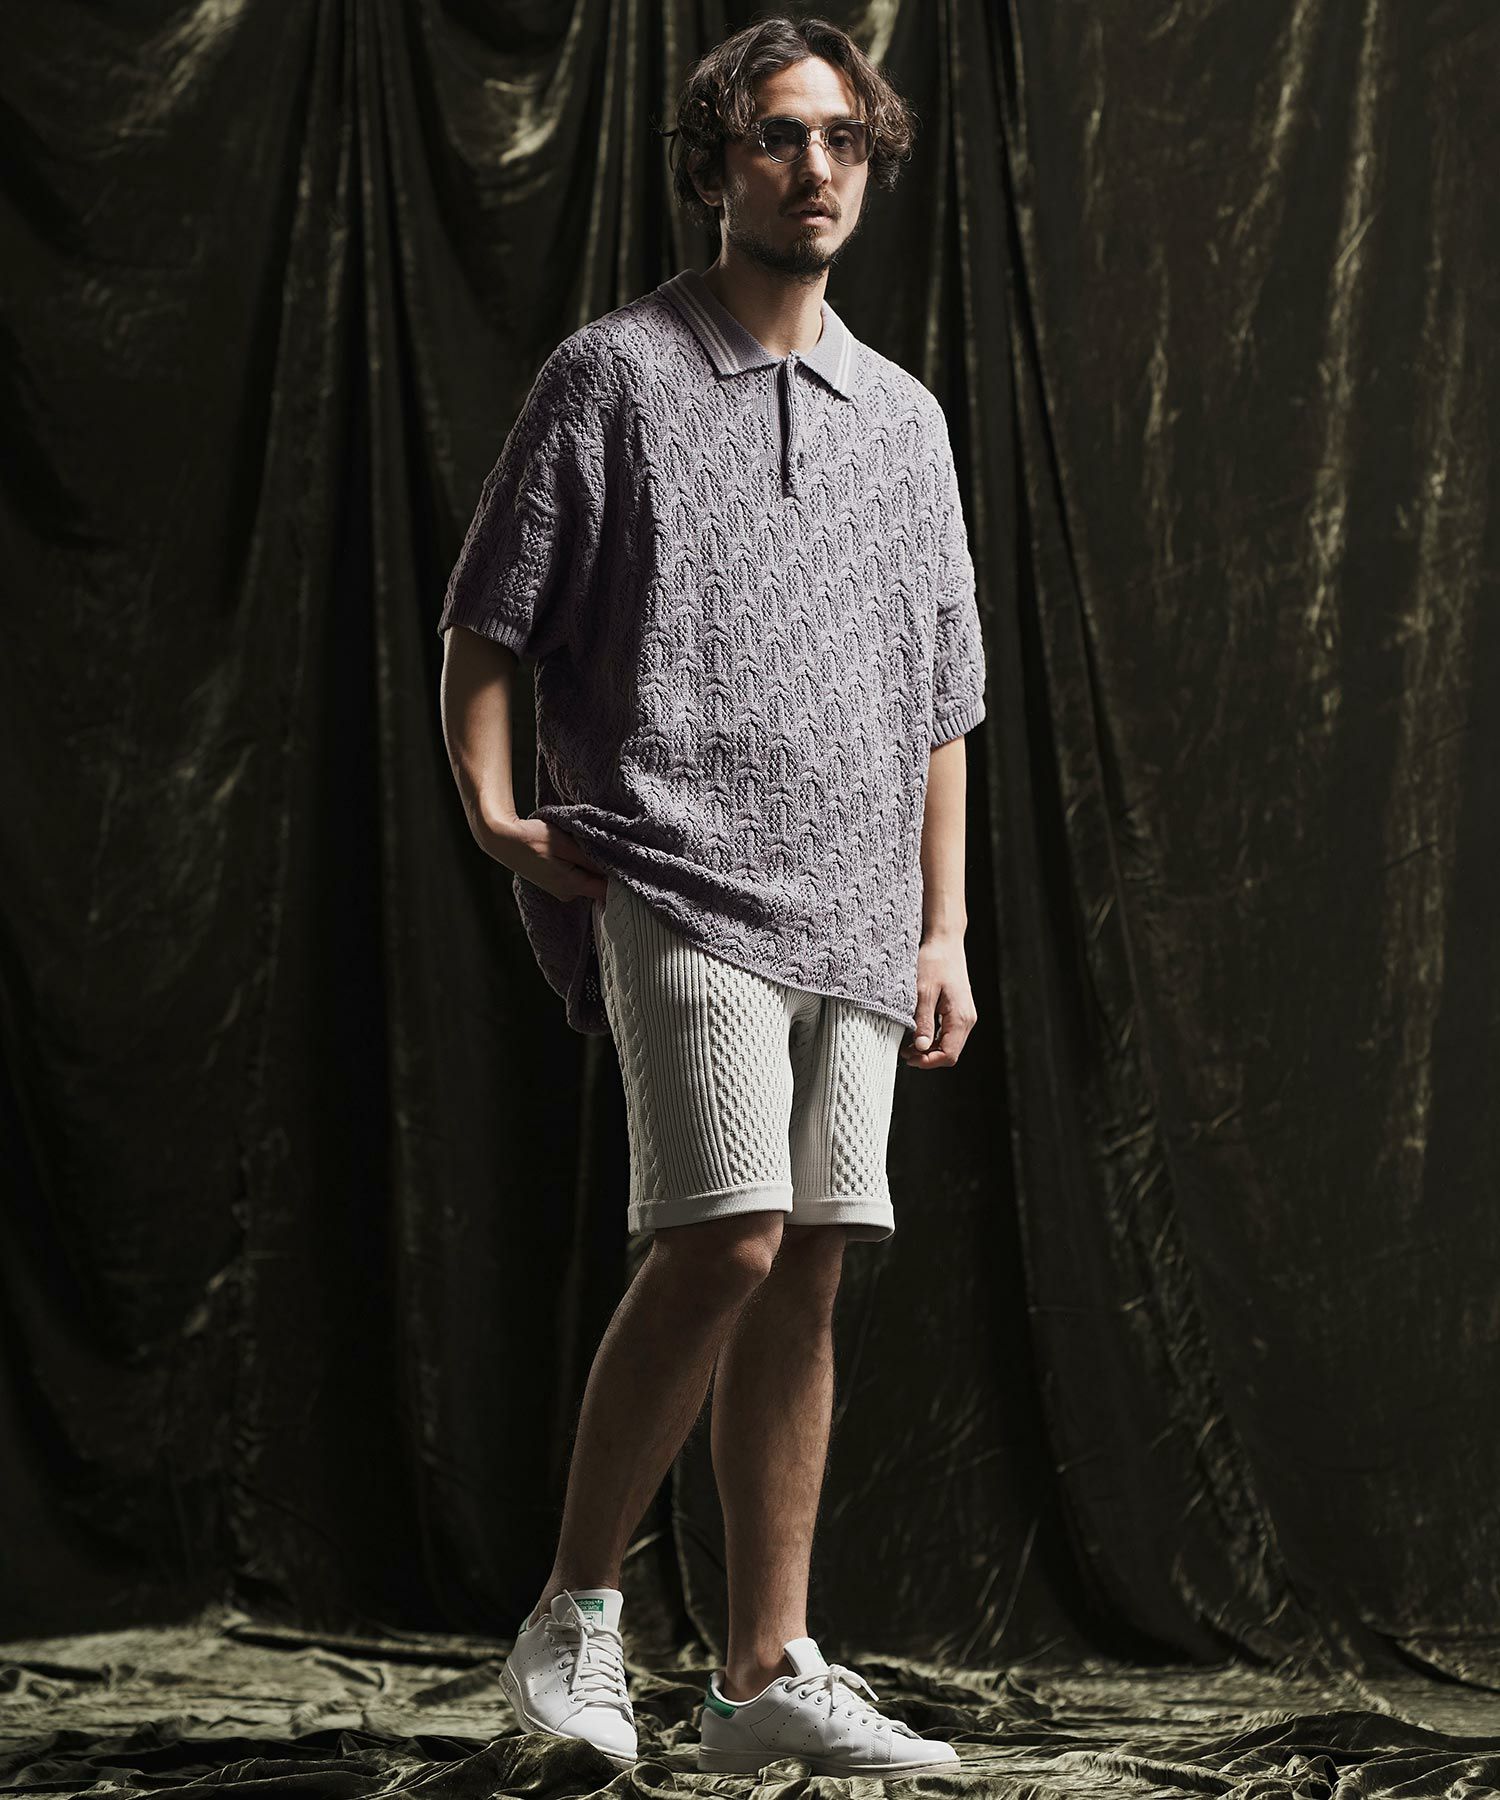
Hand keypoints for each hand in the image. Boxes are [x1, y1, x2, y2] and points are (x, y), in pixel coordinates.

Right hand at [473, 811, 608, 903]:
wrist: (503, 840)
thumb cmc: (532, 838)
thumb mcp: (566, 844)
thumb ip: (591, 856)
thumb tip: (616, 864)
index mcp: (572, 886)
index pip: (608, 891)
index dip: (621, 878)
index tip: (629, 862)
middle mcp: (568, 893)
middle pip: (599, 884)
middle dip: (606, 868)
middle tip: (612, 847)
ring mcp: (561, 890)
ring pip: (588, 878)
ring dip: (593, 864)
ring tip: (591, 845)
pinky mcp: (557, 882)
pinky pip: (578, 875)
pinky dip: (581, 864)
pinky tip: (578, 851)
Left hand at [899, 932, 976, 1067]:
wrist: (945, 942)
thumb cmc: (934, 961)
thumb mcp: (924, 992)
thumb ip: (924, 1021)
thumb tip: (922, 1047)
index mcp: (961, 1017)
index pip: (949, 1054)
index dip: (928, 1061)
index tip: (908, 1057)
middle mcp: (967, 1019)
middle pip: (951, 1052)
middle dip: (928, 1057)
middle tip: (904, 1051)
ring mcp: (965, 1015)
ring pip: (950, 1044)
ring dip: (930, 1048)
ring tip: (908, 1043)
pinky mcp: (959, 1010)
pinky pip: (949, 1033)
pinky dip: (934, 1038)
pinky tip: (918, 1032)